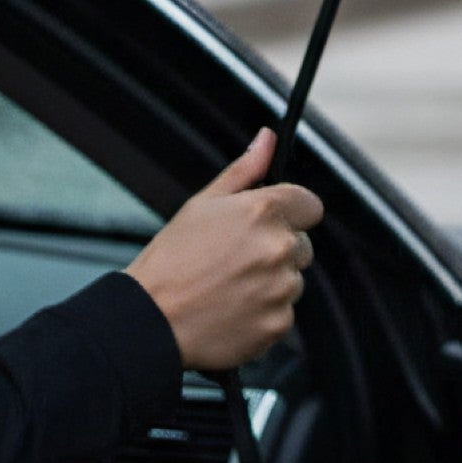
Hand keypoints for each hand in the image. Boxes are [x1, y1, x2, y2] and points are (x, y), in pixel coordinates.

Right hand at [127, 128, 323, 371]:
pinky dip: (265, 313)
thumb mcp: (202, 204)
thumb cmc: (171, 261)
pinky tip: (233, 309)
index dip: (290, 213)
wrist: (151, 320)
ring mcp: (281, 288)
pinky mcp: (279, 323)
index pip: (310, 204)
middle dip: (276, 249)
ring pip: (293, 279)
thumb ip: (244, 170)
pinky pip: (284, 312)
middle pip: (301, 244)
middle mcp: (279, 248)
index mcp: (263, 211)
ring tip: (230, 286)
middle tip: (235, 259)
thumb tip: (268, 138)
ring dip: (271, 282)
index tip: (269, 223)